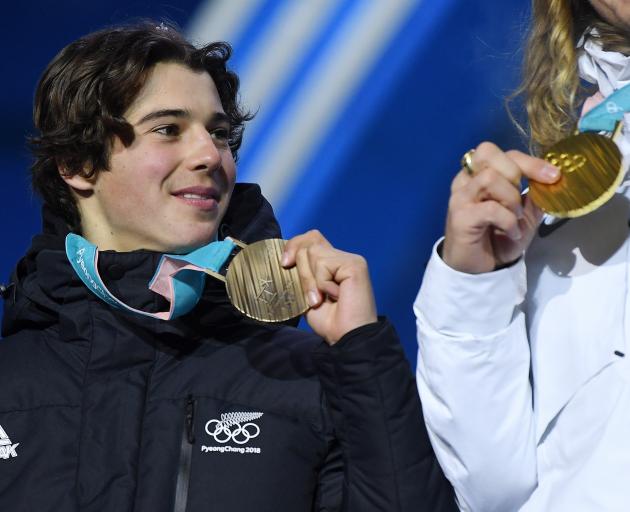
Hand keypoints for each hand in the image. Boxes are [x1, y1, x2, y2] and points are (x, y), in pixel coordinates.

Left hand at [281, 230, 376, 344]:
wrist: (345, 337)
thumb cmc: (329, 321)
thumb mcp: (306, 293)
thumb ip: (301, 273)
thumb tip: (286, 258)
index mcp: (332, 263)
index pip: (310, 238)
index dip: (294, 245)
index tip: (284, 264)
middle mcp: (342, 257)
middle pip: (309, 241)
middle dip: (301, 269)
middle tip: (311, 296)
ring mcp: (350, 259)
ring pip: (313, 252)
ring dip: (310, 281)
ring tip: (322, 299)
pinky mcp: (355, 264)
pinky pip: (324, 264)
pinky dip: (322, 283)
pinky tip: (335, 296)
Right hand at [443, 142, 560, 273]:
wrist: (480, 269)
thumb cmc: (499, 239)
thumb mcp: (525, 214)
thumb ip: (535, 195)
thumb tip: (553, 179)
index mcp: (479, 175)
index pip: (503, 153)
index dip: (530, 161)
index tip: (553, 176)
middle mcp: (465, 181)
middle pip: (488, 153)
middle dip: (517, 172)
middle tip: (524, 197)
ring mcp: (460, 197)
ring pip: (490, 178)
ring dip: (511, 198)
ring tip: (516, 217)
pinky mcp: (460, 217)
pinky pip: (490, 208)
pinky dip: (508, 220)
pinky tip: (511, 232)